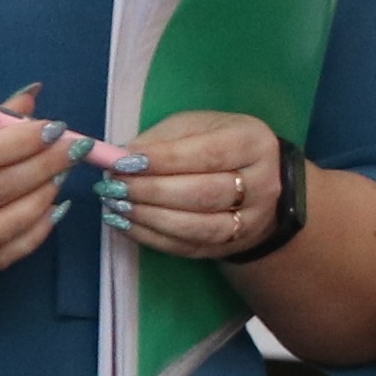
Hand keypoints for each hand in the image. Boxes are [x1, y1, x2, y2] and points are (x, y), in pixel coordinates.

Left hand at [117, 111, 291, 265]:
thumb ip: (162, 140)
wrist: (258, 185)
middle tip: (113, 186)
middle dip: (151, 191)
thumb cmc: (218, 146)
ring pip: (197, 227)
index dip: (164, 160)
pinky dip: (152, 238)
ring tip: (115, 205)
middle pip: (203, 194)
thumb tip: (121, 159)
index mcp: (253, 144)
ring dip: (150, 218)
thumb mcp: (197, 127)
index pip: (208, 154)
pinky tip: (125, 224)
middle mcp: (262, 185)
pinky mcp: (231, 247)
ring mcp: (250, 222)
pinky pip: (188, 248)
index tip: (124, 162)